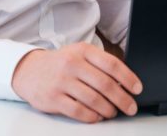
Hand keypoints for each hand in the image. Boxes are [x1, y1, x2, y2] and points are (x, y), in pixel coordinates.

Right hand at [11, 42, 142, 122]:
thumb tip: (125, 82)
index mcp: (82, 51)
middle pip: (105, 85)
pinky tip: (97, 116)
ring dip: (108, 110)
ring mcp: (62, 81)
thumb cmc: (60, 63)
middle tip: (131, 107)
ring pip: (94, 100)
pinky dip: (92, 116)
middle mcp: (72, 64)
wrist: (29, 70)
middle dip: (122, 99)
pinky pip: (79, 111)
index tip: (137, 89)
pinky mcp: (53, 98)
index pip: (112, 64)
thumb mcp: (79, 54)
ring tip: (113, 112)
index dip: (128, 78)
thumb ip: (99, 64)